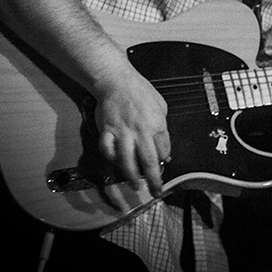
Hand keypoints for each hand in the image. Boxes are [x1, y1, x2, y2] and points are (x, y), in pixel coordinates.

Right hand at [94, 67, 170, 197]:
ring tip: (135, 186)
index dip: (165, 160)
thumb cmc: (140, 91)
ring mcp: (122, 132)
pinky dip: (111, 159)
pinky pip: (107, 151)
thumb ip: (162, 126)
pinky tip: (116, 164)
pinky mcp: (106, 131)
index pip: (164, 150)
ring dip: (131, 176)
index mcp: (157, 124)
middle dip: (154, 180)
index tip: (164, 166)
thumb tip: (165, 147)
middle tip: (156, 191)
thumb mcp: (161, 105)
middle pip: (149, 161)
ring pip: (127, 161)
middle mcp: (140, 130)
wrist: (116, 80)